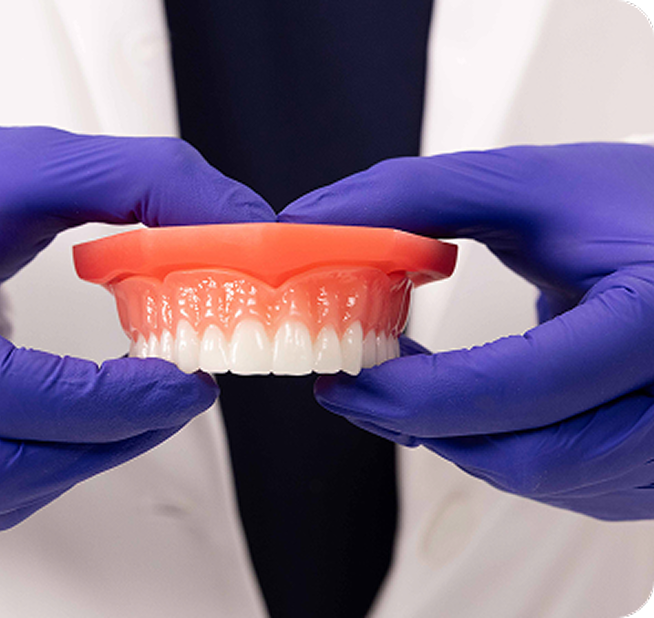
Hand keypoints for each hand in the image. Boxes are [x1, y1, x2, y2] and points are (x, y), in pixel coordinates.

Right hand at [0, 120, 273, 529]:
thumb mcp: (29, 166)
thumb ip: (144, 182)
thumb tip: (243, 220)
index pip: (4, 395)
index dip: (113, 400)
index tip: (187, 379)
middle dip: (109, 440)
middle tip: (178, 396)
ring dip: (87, 455)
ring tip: (144, 403)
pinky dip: (51, 459)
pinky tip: (89, 414)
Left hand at [281, 142, 653, 519]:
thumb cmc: (634, 206)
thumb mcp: (529, 187)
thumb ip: (415, 198)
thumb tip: (314, 220)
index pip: (521, 387)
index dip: (416, 393)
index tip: (348, 378)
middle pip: (527, 455)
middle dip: (423, 425)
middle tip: (358, 388)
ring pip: (538, 476)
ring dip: (453, 437)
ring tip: (405, 386)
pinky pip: (560, 480)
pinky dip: (493, 445)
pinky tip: (464, 406)